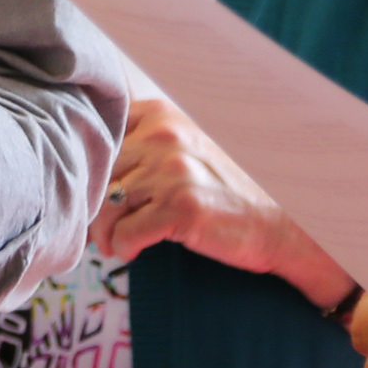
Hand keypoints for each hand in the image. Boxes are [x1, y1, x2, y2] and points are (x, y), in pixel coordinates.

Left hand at [92, 91, 353, 303]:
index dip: (88, 166)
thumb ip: (144, 141)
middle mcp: (164, 136)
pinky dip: (122, 248)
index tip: (92, 189)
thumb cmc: (228, 187)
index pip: (99, 135)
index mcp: (161, 115)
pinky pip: (125, 234)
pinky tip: (132, 252)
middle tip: (100, 228)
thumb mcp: (186, 145)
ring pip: (106, 205)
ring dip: (103, 232)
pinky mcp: (180, 209)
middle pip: (97, 173)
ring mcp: (172, 171)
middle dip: (92, 205)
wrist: (281, 220)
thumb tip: (86, 162)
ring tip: (113, 244)